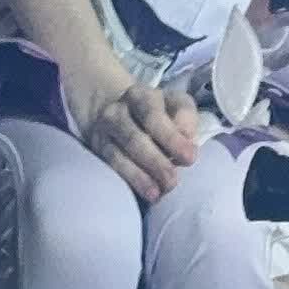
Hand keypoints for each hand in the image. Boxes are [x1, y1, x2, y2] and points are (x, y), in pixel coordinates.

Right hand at [73, 65, 198, 203]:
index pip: (154, 115)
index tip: (190, 157)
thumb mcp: (174, 104)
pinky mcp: (98, 147)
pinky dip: (130, 179)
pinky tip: (146, 192)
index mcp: (141, 95)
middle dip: (156, 161)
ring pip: (120, 153)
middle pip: (135, 137)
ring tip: (158, 192)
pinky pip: (112, 164)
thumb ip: (185, 116)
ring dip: (141, 175)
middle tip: (172, 181)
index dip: (172, 137)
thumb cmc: (157, 112)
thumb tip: (188, 137)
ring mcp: (106, 129)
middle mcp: (119, 109)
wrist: (116, 109)